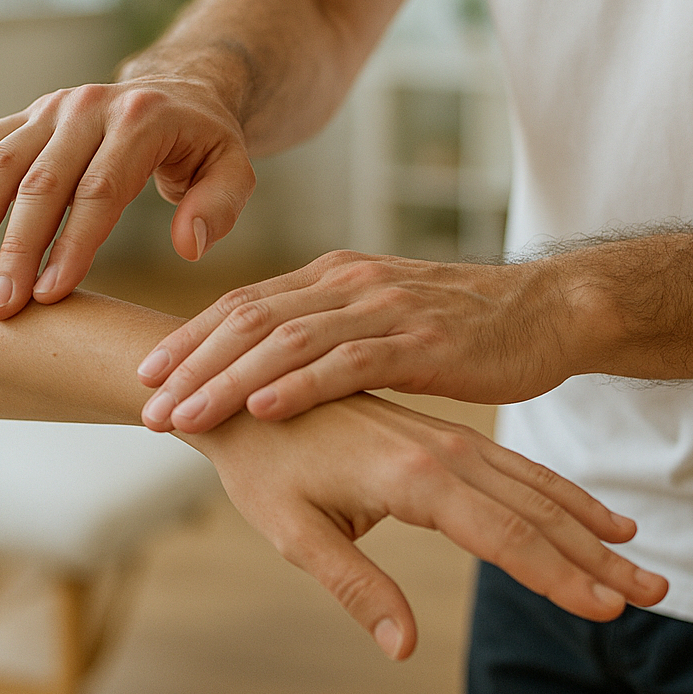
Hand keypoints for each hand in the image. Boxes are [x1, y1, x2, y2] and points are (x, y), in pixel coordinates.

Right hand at [0, 75, 256, 318]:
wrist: (177, 89)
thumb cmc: (205, 145)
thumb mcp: (235, 170)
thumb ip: (219, 207)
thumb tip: (189, 246)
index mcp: (140, 120)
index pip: (99, 190)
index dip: (72, 245)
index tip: (48, 296)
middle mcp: (88, 106)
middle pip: (42, 183)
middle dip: (15, 249)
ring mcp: (52, 107)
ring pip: (0, 163)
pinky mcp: (28, 115)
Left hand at [138, 250, 581, 432]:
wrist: (549, 311)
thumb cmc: (464, 325)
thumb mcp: (383, 320)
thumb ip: (329, 334)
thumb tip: (270, 368)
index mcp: (334, 278)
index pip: (244, 304)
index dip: (190, 337)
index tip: (144, 372)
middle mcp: (350, 284)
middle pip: (250, 319)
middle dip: (191, 363)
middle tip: (144, 403)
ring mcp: (385, 308)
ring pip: (287, 340)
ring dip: (227, 380)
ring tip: (182, 416)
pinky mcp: (423, 340)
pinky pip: (349, 363)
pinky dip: (300, 386)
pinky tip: (262, 410)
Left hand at [181, 392, 666, 658]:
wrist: (245, 392)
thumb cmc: (263, 467)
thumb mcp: (293, 532)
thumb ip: (354, 585)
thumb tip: (404, 648)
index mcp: (410, 473)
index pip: (502, 535)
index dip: (557, 577)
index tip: (609, 611)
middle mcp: (442, 451)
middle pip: (535, 511)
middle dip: (596, 557)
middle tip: (653, 596)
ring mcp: (447, 441)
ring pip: (534, 489)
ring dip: (590, 529)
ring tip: (643, 565)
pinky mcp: (442, 439)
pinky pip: (516, 470)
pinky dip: (561, 498)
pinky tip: (594, 521)